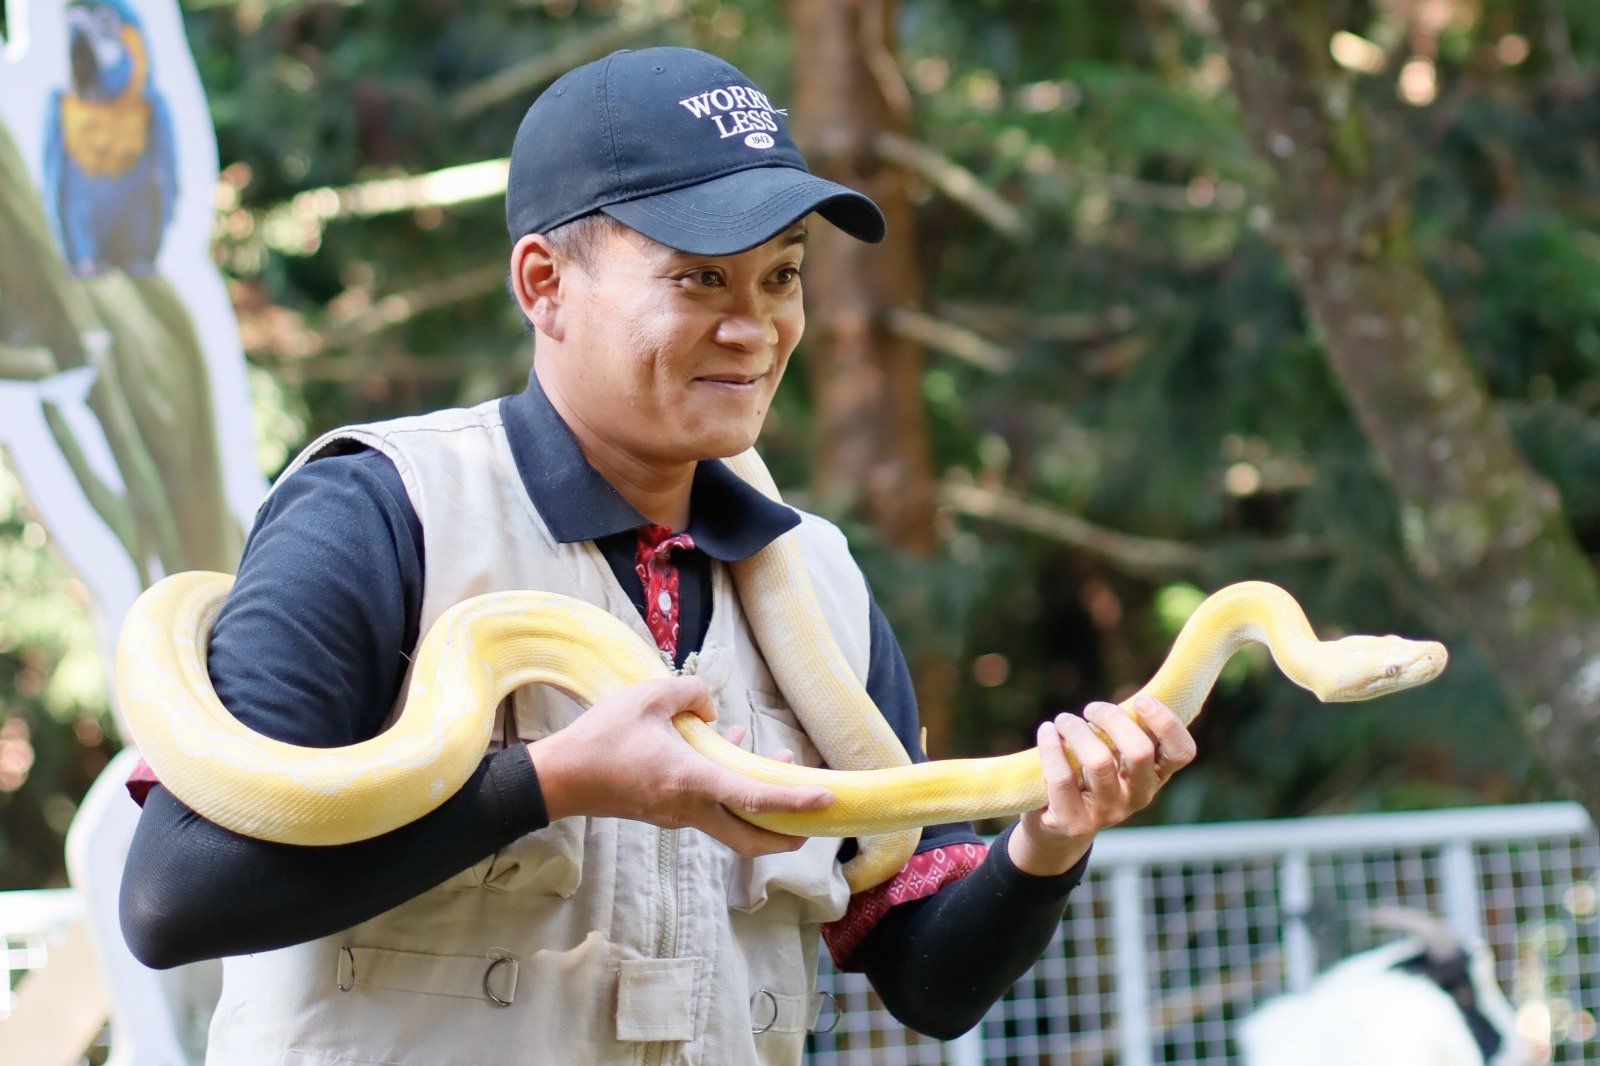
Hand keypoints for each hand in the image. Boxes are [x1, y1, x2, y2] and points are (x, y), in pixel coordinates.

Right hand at [528, 676, 830, 857]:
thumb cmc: (600, 738)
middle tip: (817, 815)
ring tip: (780, 762)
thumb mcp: (647, 696)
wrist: (559, 778)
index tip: (826, 799)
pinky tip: (728, 744)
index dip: (795, 801)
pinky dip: (730, 785)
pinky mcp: (665, 813)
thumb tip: (711, 709)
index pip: (754, 799)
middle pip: (752, 839)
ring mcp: (677, 816)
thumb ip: (690, 692)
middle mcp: (690, 808)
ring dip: (761, 801)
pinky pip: (710, 805)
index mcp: (690, 781)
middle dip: (790, 833)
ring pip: (733, 820)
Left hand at [1008, 694, 1196, 876]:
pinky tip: (1046, 731)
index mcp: (1156, 776)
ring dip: (1077, 730)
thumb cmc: (1092, 776)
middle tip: (1091, 709)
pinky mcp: (1075, 821)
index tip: (1141, 700)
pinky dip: (1051, 746)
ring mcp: (1108, 813)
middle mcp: (1138, 797)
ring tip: (1063, 720)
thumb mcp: (1117, 757)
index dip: (1167, 722)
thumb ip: (1126, 730)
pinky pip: (1062, 776)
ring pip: (1099, 761)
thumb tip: (1130, 697)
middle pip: (1139, 751)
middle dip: (1112, 719)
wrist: (1061, 828)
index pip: (1181, 752)